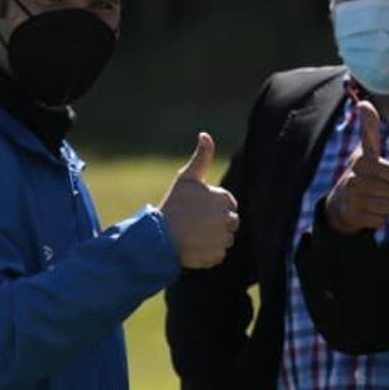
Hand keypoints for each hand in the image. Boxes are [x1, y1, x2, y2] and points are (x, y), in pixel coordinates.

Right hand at [159, 132, 239, 268]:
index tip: (197, 209)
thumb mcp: (186, 178)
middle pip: (230, 222)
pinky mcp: (217, 255)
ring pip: (225, 239)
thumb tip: (205, 134)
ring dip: (213, 239)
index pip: (228, 204)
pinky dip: (208, 253)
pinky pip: (218, 254)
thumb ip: (201, 157)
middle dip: (216, 223)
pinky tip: (193, 247)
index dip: (212, 207)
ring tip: (193, 235)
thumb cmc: (173, 204)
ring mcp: (222, 238)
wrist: (158, 235)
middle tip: (195, 224)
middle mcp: (227, 218)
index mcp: (223, 198)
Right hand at [325, 101, 388, 233]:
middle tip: (375, 189)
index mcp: (362, 161)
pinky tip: (367, 211)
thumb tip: (364, 102)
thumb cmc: (360, 173)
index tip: (379, 173)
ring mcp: (354, 199)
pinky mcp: (355, 217)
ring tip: (371, 199)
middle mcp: (356, 179)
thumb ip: (369, 128)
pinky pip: (382, 220)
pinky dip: (378, 218)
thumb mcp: (365, 150)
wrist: (340, 204)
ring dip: (385, 205)